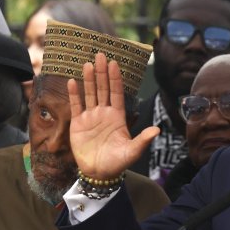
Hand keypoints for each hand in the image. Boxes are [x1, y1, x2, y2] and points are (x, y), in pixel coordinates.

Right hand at [67, 52, 159, 179]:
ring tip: (87, 63)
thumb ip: (143, 140)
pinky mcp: (78, 124)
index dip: (115, 79)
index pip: (117, 93)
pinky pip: (76, 106)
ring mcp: (91, 117)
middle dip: (102, 73)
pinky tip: (72, 81)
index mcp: (118, 117)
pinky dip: (74, 94)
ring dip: (88, 79)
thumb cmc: (117, 162)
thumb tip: (157, 130)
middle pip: (103, 89)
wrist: (98, 173)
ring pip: (90, 94)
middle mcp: (104, 113)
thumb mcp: (132, 152)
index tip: (115, 64)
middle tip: (101, 55)